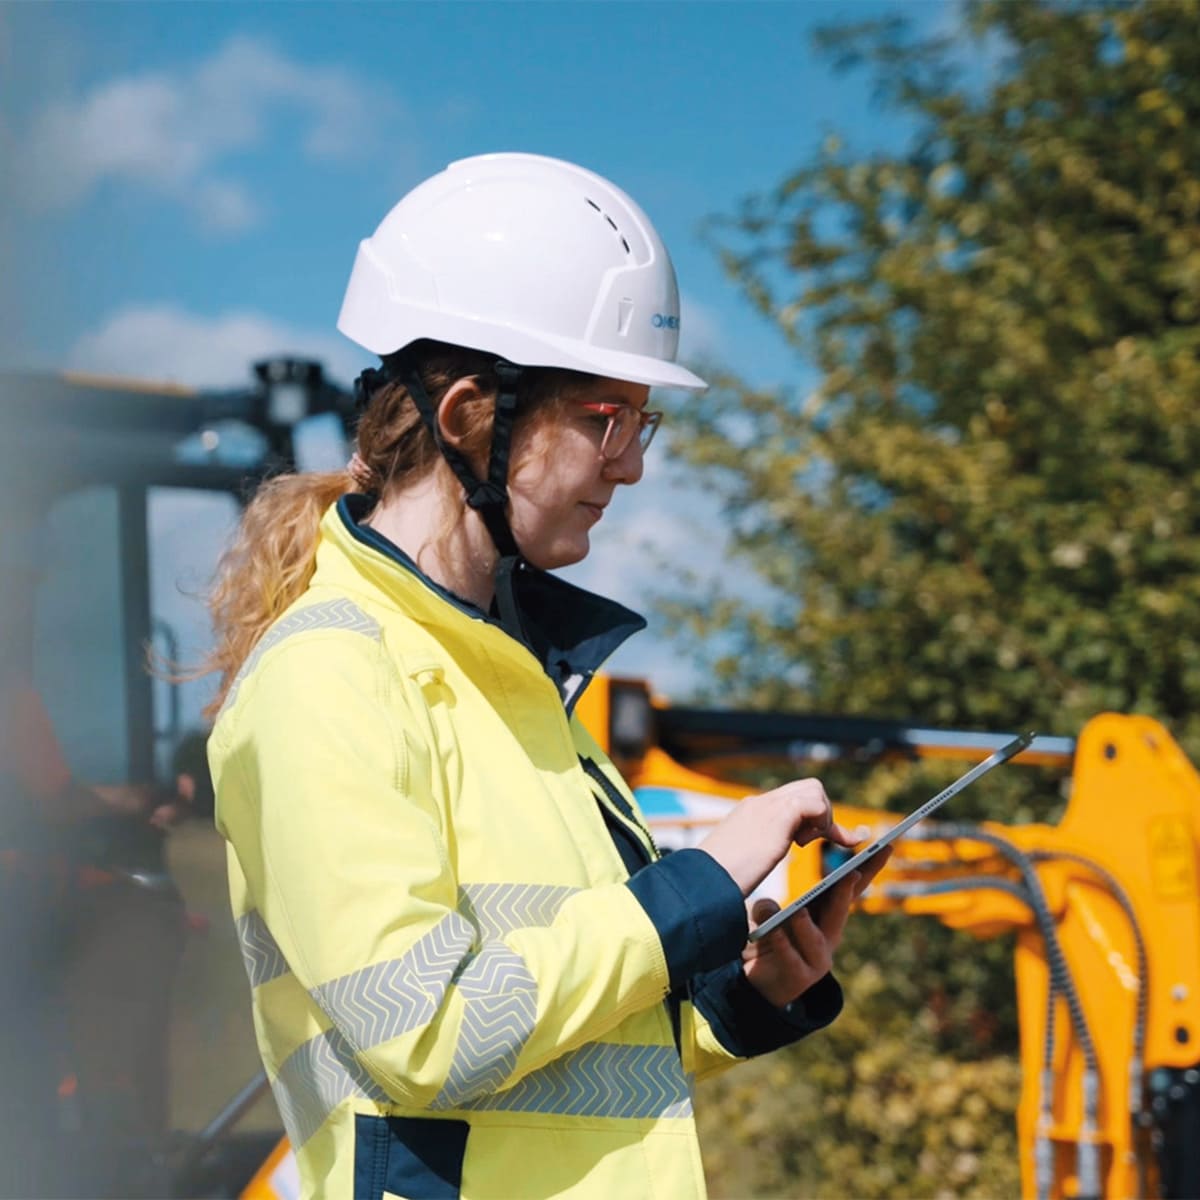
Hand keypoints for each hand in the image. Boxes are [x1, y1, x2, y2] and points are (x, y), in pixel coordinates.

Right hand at [698, 778, 867, 896]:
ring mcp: (768, 806)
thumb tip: (763, 851)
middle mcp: (761, 803)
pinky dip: (821, 822)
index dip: (815, 816)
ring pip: (815, 789)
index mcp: (752, 811)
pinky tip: (803, 843)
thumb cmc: (718, 880)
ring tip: (803, 843)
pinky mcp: (778, 816)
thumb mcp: (741, 857)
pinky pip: (815, 804)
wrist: (704, 882)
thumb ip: (756, 846)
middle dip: (823, 814)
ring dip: (822, 817)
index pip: (794, 798)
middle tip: (810, 843)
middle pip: (809, 787)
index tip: (831, 837)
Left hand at [742, 847, 892, 1006]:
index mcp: (825, 915)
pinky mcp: (799, 976)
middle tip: (851, 872)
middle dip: (847, 890)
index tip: (885, 847)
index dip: (868, 868)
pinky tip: (774, 932)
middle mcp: (828, 936)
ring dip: (805, 923)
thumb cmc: (767, 942)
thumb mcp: (768, 918)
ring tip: (797, 912)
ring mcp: (817, 959)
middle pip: (841, 909)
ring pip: (815, 936)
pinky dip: (782, 943)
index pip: (850, 888)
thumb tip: (770, 906)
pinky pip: (790, 956)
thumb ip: (769, 909)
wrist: (757, 985)